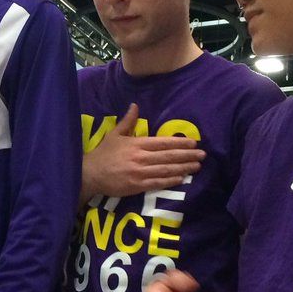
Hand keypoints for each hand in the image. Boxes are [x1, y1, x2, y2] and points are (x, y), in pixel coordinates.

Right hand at [82, 104, 204, 201]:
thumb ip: (127, 121)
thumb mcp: (114, 134)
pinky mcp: (137, 186)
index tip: (194, 143)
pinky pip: (157, 183)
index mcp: (137, 144)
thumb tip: (135, 105)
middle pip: (169, 156)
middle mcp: (141, 158)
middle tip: (203, 155)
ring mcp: (139, 172)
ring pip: (166, 170)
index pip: (163, 143)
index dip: (180, 143)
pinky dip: (171, 180)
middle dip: (187, 155)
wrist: (89, 174)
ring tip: (197, 166)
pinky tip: (182, 178)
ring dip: (183, 167)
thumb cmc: (103, 154)